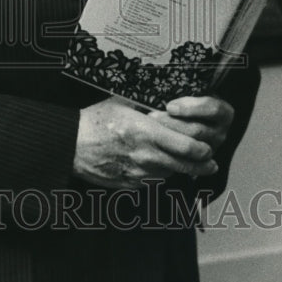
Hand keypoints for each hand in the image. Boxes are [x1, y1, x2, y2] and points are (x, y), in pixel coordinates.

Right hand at [72, 96, 221, 189]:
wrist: (71, 145)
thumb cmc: (95, 121)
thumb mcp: (122, 103)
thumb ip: (146, 102)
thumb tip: (165, 97)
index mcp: (146, 132)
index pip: (187, 146)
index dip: (203, 148)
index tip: (207, 146)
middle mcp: (146, 156)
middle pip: (186, 166)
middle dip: (202, 164)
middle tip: (210, 161)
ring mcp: (138, 173)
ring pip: (171, 174)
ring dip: (180, 169)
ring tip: (186, 162)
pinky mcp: (130, 184)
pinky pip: (153, 181)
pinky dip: (159, 174)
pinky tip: (157, 165)